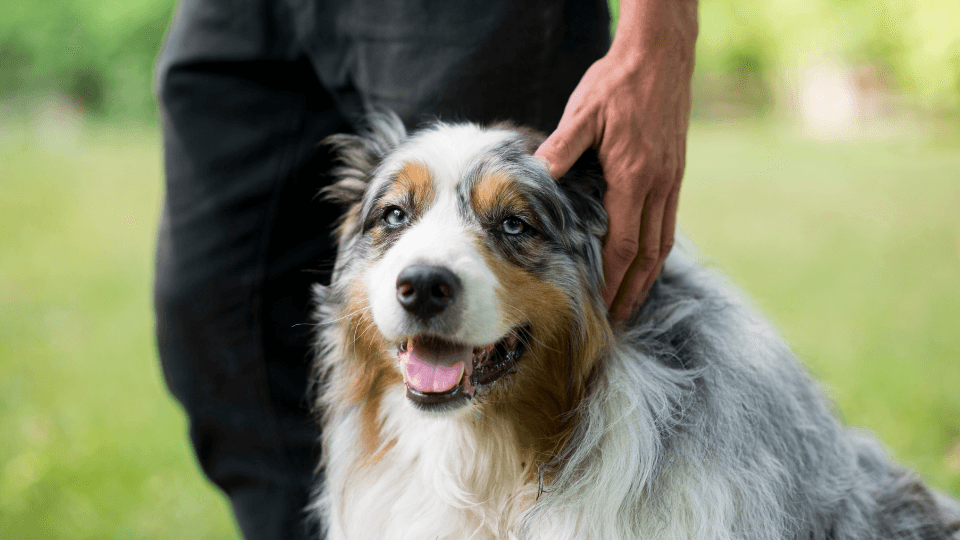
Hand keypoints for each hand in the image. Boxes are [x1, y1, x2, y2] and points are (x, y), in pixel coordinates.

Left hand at [534, 0, 696, 319]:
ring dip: (649, 274)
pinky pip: (668, 220)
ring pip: (663, 239)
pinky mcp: (675, 170)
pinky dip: (657, 246)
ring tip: (634, 299)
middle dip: (634, 289)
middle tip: (621, 318)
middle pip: (649, 253)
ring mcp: (671, 179)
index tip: (604, 306)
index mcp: (634, 176)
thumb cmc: (620, 81)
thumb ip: (563, 146)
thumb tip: (539, 175)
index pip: (624, 243)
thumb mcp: (585, 110)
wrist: (663, 54)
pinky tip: (645, 256)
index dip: (614, 279)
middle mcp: (659, 184)